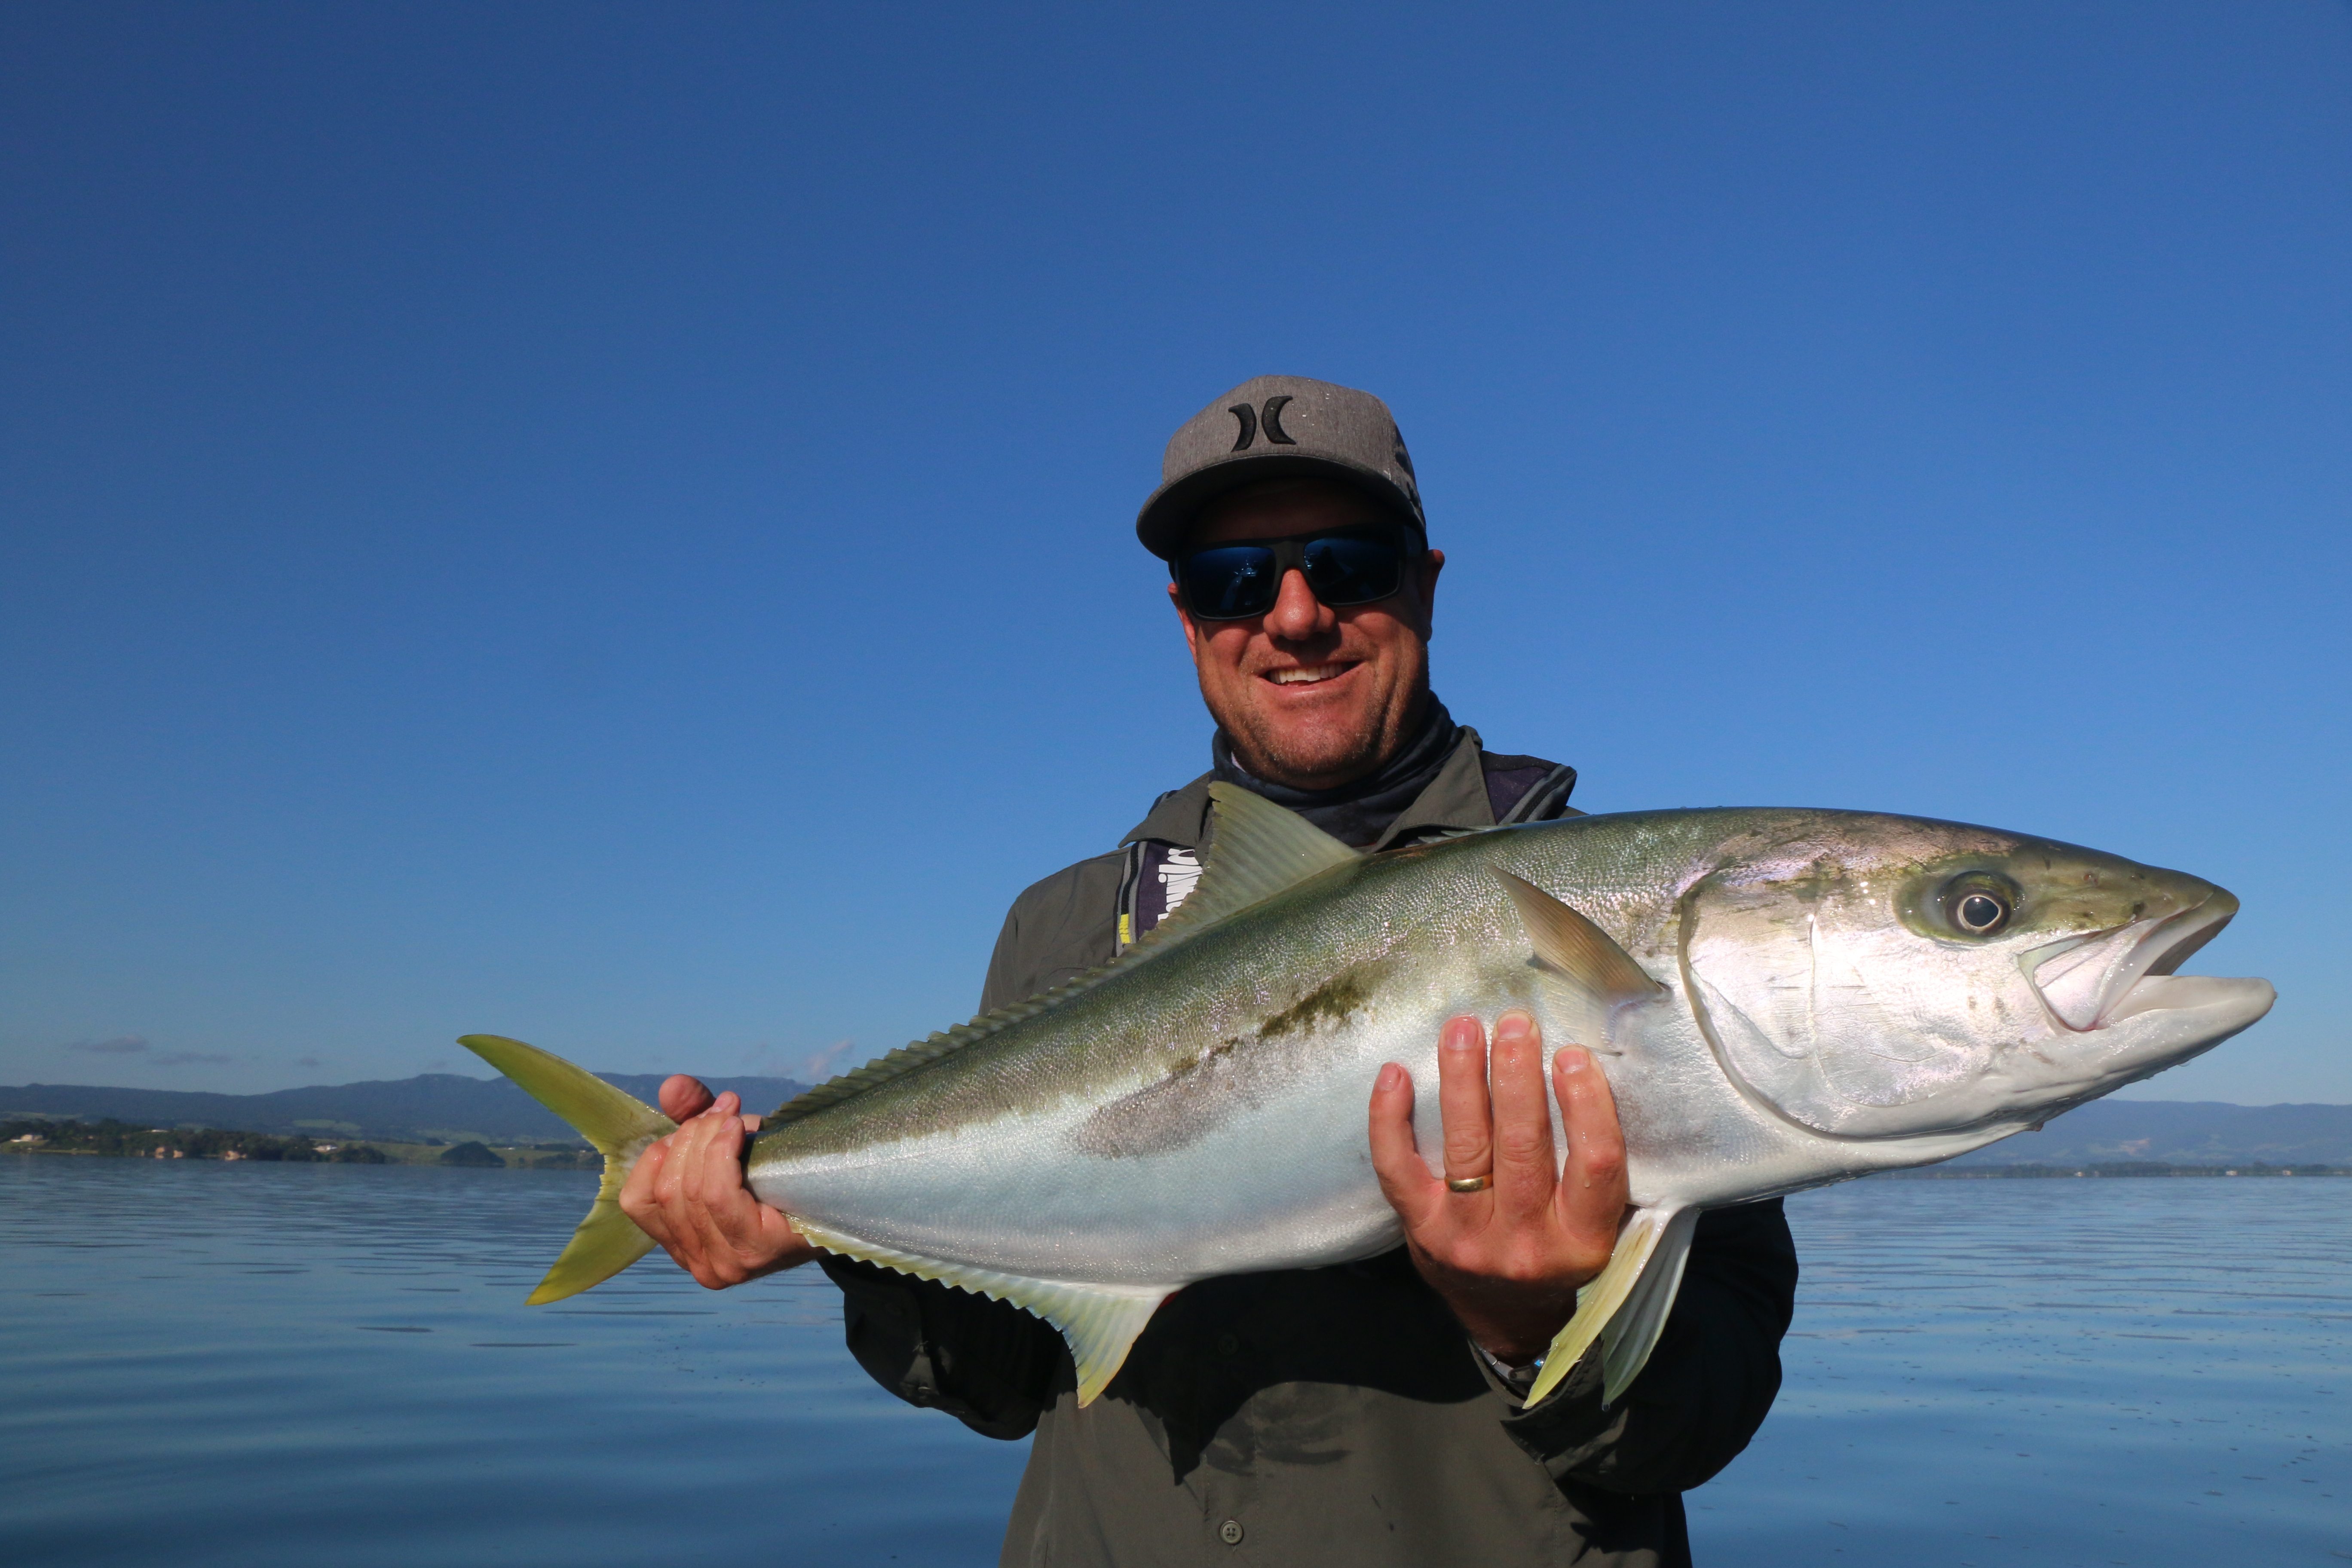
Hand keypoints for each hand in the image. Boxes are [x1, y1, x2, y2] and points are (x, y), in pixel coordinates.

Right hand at [617, 1075, 813, 1288]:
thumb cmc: (776, 1180)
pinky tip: (738, 1131)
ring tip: (731, 1115)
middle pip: (668, 1189)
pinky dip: (722, 1153)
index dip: (657, 1155)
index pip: (638, 1201)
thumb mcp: (726, 1147)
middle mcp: (698, 1265)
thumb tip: (672, 1087)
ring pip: (691, 1189)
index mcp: (680, 1246)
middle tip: (720, 1111)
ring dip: (707, 1139)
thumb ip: (693, 1119)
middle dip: (690, 1138)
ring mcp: (724, 1265)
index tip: (690, 1123)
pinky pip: (718, 1194)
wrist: (837, 1206)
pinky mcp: (753, 1250)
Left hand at [1368, 1011, 1629, 1363]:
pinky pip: (1397, 1169)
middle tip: (1516, 1022)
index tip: (1573, 1055)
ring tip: (1463, 1028)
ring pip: (1465, 1148)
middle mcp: (1525, 1244)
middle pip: (1523, 1147)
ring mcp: (1466, 1239)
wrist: (1506, 1319)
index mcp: (1583, 1241)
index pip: (1595, 1165)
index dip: (1587, 1105)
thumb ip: (1598, 1170)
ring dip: (1462, 1079)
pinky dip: (1389, 1120)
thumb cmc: (1558, 1251)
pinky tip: (1394, 1074)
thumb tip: (1586, 1071)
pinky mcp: (1420, 1230)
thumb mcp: (1598, 1227)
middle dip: (1518, 1076)